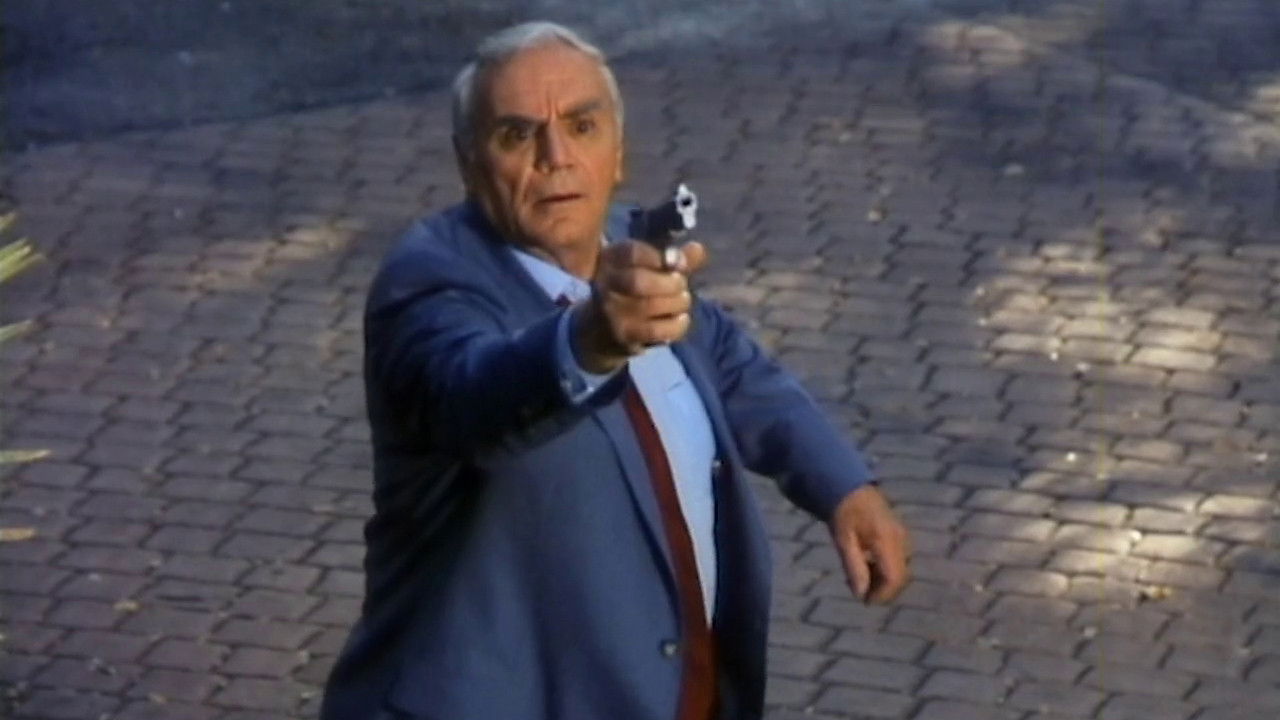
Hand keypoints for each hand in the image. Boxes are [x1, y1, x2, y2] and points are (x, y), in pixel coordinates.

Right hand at [572, 240, 707, 373]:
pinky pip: (655, 331)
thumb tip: (699, 249)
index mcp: (610, 260)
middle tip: (682, 285)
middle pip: (638, 281)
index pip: (632, 253)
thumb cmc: (632, 292)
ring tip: (683, 301)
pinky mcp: (623, 336)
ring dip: (677, 303)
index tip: (678, 262)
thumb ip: (673, 259)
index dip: (660, 257)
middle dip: (670, 283)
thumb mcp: (648, 269)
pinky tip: (682, 319)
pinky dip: (676, 325)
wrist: (602, 332)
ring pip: (649, 306)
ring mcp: (612, 313)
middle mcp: (604, 285)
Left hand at [830, 484, 910, 603]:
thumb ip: (854, 568)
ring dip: (883, 580)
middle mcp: (900, 540)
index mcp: (886, 540)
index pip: (894, 578)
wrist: (851, 487)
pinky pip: (898, 560)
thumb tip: (861, 594)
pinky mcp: (900, 535)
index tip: (865, 601)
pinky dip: (885, 569)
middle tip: (861, 592)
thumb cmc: (844, 513)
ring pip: (900, 570)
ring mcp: (902, 537)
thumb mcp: (843, 541)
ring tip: (861, 578)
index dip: (882, 595)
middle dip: (883, 590)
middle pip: (900, 577)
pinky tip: (867, 566)